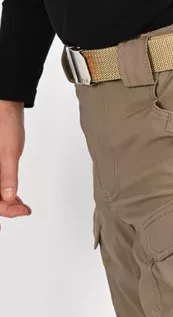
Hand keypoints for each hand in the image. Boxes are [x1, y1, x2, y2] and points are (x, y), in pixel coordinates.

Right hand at [0, 100, 30, 228]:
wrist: (5, 105)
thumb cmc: (4, 122)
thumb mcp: (8, 151)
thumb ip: (7, 175)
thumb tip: (9, 197)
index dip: (3, 208)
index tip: (20, 211)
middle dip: (5, 207)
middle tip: (24, 210)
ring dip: (5, 202)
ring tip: (22, 207)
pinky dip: (5, 193)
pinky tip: (17, 198)